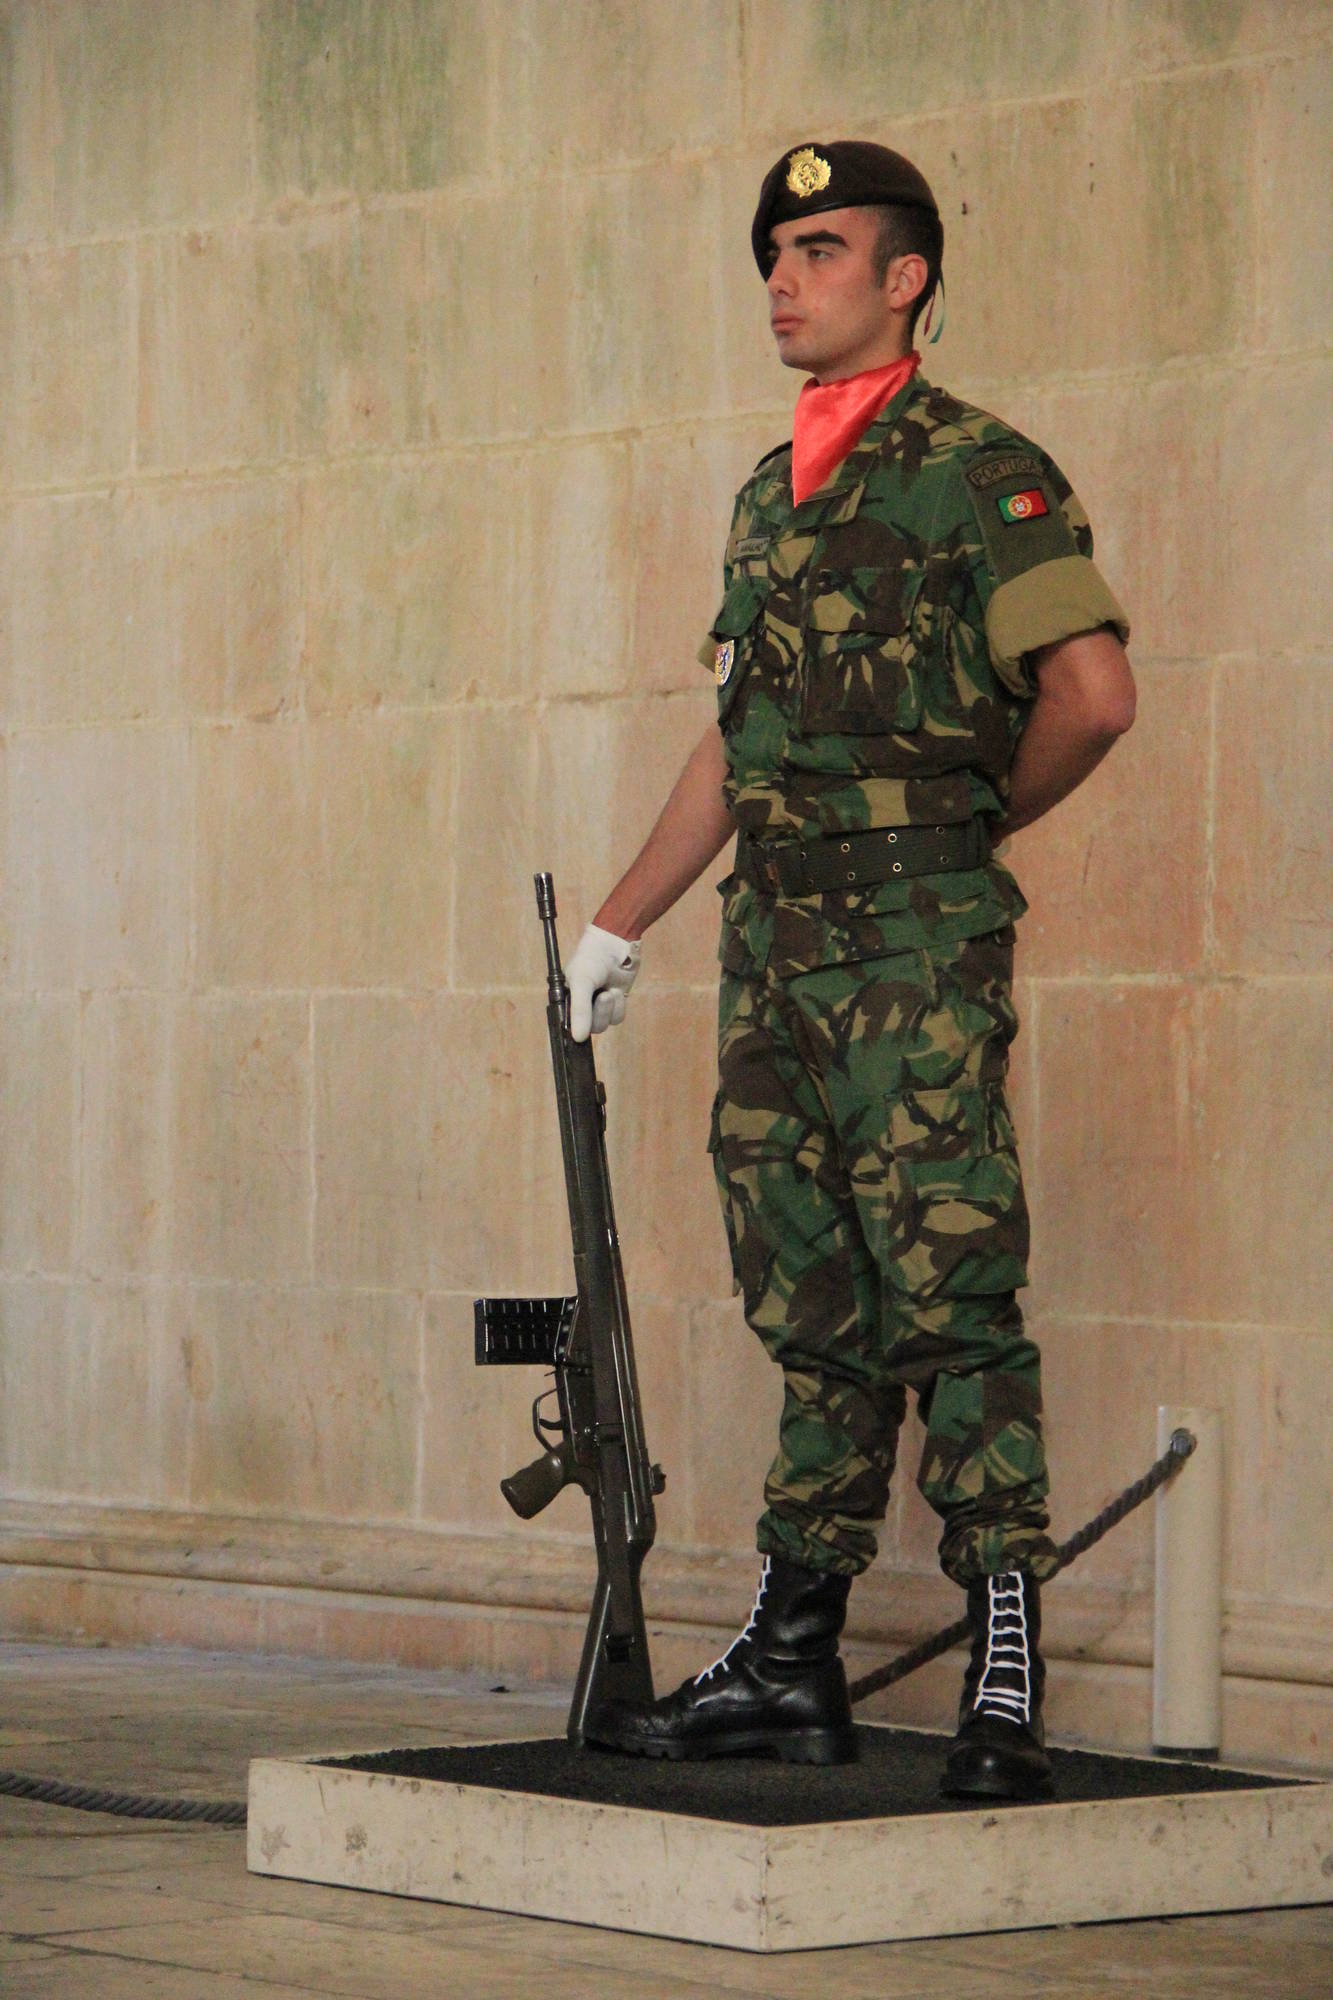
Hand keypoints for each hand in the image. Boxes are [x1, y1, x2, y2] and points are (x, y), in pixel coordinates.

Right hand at [566, 924, 641, 1041]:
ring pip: (606, 1024)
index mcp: (566, 1001)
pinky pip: (617, 1017)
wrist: (616, 945)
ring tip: (610, 989)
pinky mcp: (614, 1004)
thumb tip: (578, 1038)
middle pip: (591, 1028)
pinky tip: (617, 990)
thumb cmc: (592, 960)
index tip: (584, 1033)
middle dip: (600, 1013)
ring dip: (610, 1008)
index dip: (577, 1031)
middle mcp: (581, 1006)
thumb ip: (579, 1010)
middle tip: (603, 995)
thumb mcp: (581, 982)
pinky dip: (619, 1005)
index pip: (569, 1026)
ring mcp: (599, 1006)